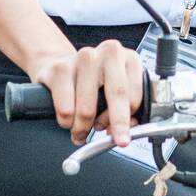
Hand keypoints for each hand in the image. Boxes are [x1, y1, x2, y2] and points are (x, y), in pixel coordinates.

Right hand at [31, 40, 145, 146]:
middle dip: (117, 123)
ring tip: (82, 129)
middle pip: (117, 94)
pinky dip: (67, 122)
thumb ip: (126, 110)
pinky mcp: (60, 68)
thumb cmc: (95, 83)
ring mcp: (84, 57)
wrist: (64, 67)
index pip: (135, 94)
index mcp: (129, 58)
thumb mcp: (117, 92)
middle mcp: (109, 53)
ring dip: (84, 128)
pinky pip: (65, 109)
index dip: (129, 119)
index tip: (126, 136)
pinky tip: (69, 120)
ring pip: (87, 108)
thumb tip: (124, 130)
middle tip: (118, 142)